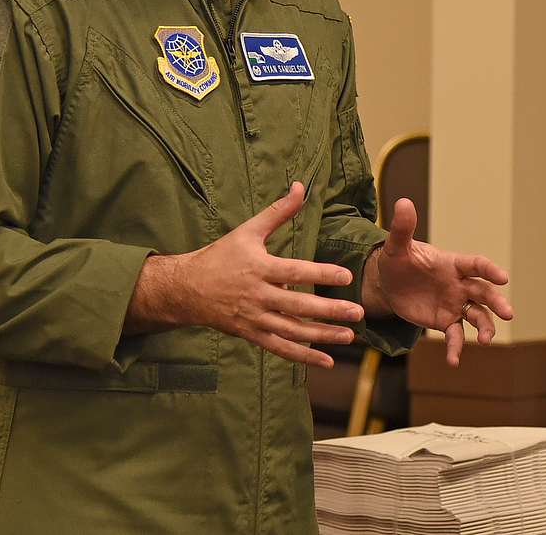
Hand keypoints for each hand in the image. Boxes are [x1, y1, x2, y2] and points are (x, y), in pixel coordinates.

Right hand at [125, 182, 364, 367]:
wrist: (187, 289)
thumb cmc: (221, 256)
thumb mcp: (248, 230)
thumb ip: (278, 211)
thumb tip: (301, 185)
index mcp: (259, 268)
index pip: (294, 272)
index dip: (320, 273)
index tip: (346, 276)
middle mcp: (258, 296)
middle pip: (298, 306)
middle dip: (329, 311)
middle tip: (358, 313)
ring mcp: (255, 318)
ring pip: (292, 331)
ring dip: (322, 336)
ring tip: (349, 336)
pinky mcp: (252, 334)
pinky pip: (280, 348)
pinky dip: (303, 356)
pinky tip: (326, 361)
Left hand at [362, 197, 513, 365]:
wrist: (388, 283)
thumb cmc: (397, 260)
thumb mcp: (396, 247)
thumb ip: (403, 228)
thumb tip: (403, 202)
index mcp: (452, 263)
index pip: (475, 264)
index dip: (489, 269)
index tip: (503, 277)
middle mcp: (459, 284)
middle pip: (484, 292)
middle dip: (497, 302)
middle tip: (508, 314)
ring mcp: (455, 304)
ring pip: (477, 316)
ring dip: (485, 327)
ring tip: (486, 341)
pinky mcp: (445, 321)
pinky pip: (455, 335)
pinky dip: (456, 348)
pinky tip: (454, 361)